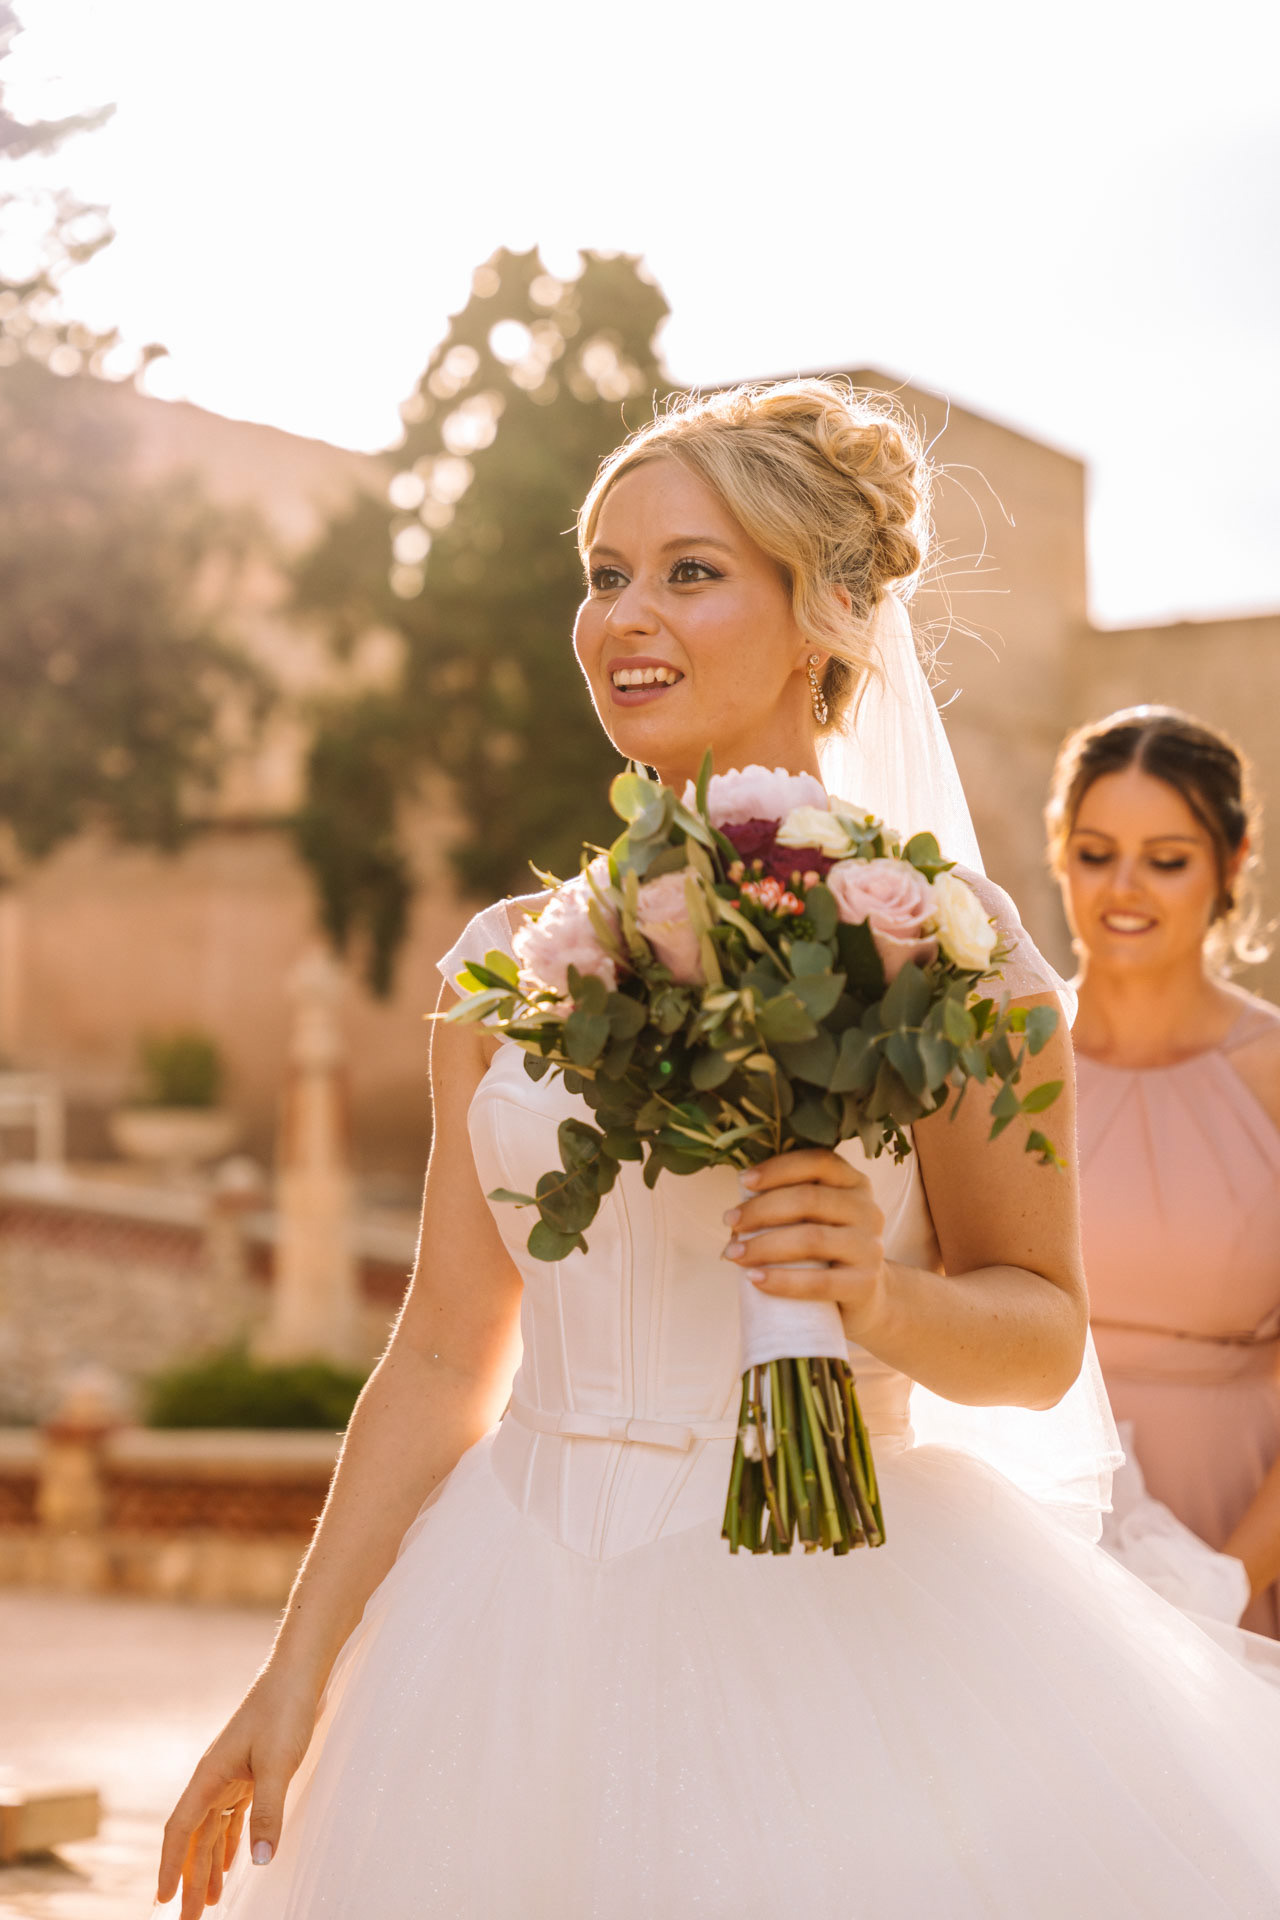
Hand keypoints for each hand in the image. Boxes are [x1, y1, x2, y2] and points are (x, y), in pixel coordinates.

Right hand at [156, 1672, 316, 1915]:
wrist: (298, 1674)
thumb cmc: (284, 1711)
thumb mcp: (278, 1764)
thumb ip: (268, 1813)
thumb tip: (260, 1862)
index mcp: (210, 1775)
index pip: (180, 1829)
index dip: (171, 1865)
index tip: (163, 1899)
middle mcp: (214, 1778)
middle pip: (195, 1838)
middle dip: (189, 1879)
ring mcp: (230, 1776)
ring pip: (212, 1831)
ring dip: (208, 1866)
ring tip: (206, 1903)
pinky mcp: (250, 1774)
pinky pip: (232, 1819)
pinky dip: (229, 1845)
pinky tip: (232, 1865)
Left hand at [721, 1148, 886, 1338]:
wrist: (864, 1298)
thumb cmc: (826, 1250)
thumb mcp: (816, 1217)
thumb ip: (791, 1201)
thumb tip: (738, 1202)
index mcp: (854, 1183)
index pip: (818, 1162)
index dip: (778, 1169)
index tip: (744, 1181)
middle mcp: (868, 1210)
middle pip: (809, 1199)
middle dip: (761, 1209)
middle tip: (729, 1221)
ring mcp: (870, 1248)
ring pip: (811, 1239)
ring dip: (763, 1245)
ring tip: (734, 1253)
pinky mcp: (865, 1284)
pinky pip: (819, 1282)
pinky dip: (782, 1281)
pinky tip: (755, 1279)